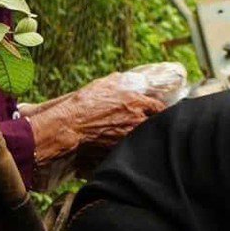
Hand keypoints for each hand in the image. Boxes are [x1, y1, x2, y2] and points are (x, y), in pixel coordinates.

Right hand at [28, 73, 164, 164]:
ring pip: (144, 139)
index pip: (160, 108)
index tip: (156, 114)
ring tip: (135, 138)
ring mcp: (130, 137)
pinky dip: (130, 149)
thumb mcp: (104, 85)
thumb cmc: (84, 104)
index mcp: (136, 102)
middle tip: (148, 126)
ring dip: (142, 138)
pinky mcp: (120, 150)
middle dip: (153, 125)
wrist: (69, 125)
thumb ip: (120, 82)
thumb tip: (126, 79)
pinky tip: (125, 148)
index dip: (159, 111)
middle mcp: (137, 120)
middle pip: (155, 125)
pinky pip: (131, 150)